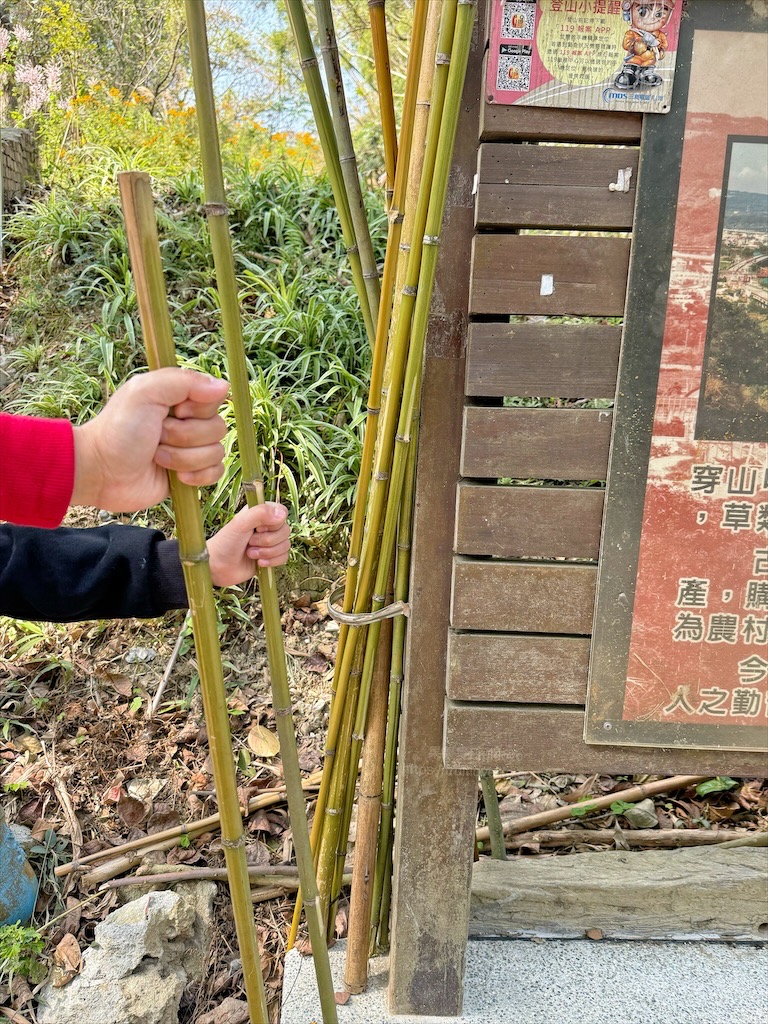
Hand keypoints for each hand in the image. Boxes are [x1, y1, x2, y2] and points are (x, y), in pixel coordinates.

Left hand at [71, 368, 228, 511]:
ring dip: (183, 458)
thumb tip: (224, 386)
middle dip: (185, 436)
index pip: (214, 399)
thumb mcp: (146, 393)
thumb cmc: (119, 430)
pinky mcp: (191, 474)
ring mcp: (190, 449)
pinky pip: (216, 473)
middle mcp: (188, 421)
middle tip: (157, 437)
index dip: (198, 409)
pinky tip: (176, 476)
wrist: (101, 472)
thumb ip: (184, 382)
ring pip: (216, 452)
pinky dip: (197, 476)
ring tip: (157, 456)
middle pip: (218, 428)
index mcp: (179, 398)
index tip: (175, 412)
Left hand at [207, 502, 290, 586]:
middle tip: (250, 542)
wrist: (218, 567)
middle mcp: (267, 526)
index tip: (257, 528)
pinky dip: (271, 562)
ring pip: (285, 545)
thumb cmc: (226, 542)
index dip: (273, 523)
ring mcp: (270, 542)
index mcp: (261, 513)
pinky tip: (258, 562)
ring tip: (250, 553)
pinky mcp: (271, 557)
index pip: (282, 512)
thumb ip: (260, 513)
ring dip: (267, 552)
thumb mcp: (240, 524)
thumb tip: (282, 514)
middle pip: (285, 531)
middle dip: (267, 541)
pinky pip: (284, 558)